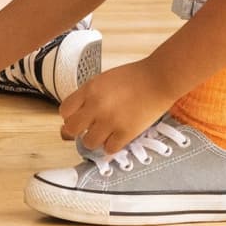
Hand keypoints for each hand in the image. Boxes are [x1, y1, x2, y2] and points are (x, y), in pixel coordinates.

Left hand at [58, 60, 176, 154]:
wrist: (160, 78)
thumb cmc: (135, 76)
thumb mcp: (105, 79)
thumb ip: (90, 94)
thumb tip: (81, 113)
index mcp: (90, 89)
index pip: (65, 110)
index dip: (69, 117)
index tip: (77, 118)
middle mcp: (96, 105)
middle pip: (71, 129)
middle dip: (75, 133)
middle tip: (85, 132)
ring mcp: (110, 120)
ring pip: (88, 143)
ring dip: (95, 140)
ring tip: (105, 134)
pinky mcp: (126, 133)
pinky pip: (109, 149)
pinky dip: (112, 145)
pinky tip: (118, 138)